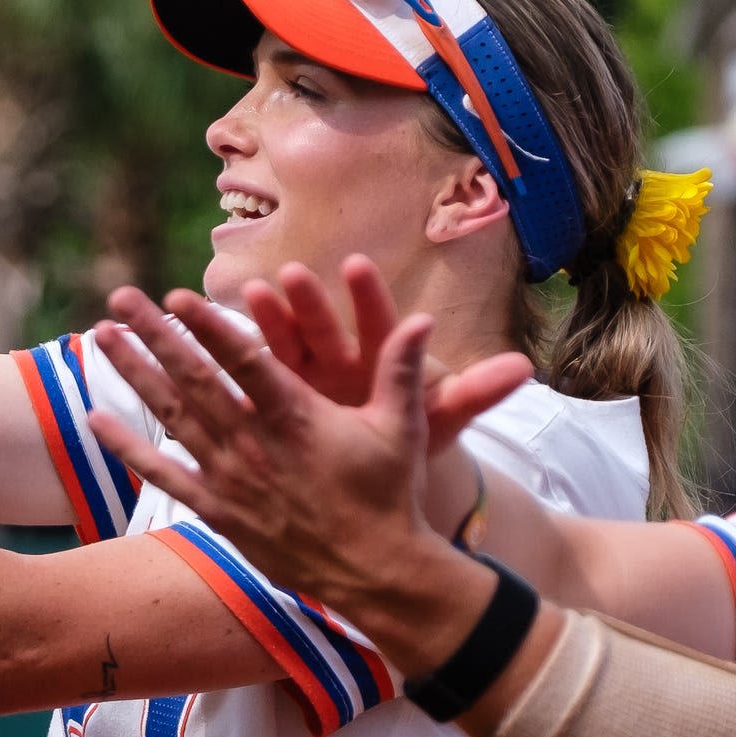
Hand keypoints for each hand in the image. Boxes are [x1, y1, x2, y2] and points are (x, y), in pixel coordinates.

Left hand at [83, 283, 528, 670]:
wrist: (376, 573)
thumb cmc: (392, 496)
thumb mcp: (402, 427)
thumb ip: (401, 369)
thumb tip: (423, 319)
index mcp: (296, 417)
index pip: (243, 361)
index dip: (208, 325)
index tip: (176, 295)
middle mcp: (254, 444)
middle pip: (194, 379)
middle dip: (154, 334)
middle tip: (120, 298)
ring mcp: (232, 479)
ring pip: (172, 417)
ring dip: (134, 373)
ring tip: (101, 337)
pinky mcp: (220, 512)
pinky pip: (165, 476)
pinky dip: (128, 448)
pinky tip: (95, 420)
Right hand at [240, 258, 525, 453]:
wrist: (378, 470)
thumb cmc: (413, 438)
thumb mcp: (442, 419)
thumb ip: (476, 392)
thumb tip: (524, 368)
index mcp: (382, 361)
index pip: (377, 324)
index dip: (366, 297)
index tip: (356, 266)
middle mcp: (340, 360)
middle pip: (324, 327)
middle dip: (309, 302)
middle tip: (293, 274)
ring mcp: (305, 376)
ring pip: (285, 343)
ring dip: (268, 320)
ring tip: (250, 295)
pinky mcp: (277, 397)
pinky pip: (256, 374)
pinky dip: (237, 359)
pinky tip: (211, 340)